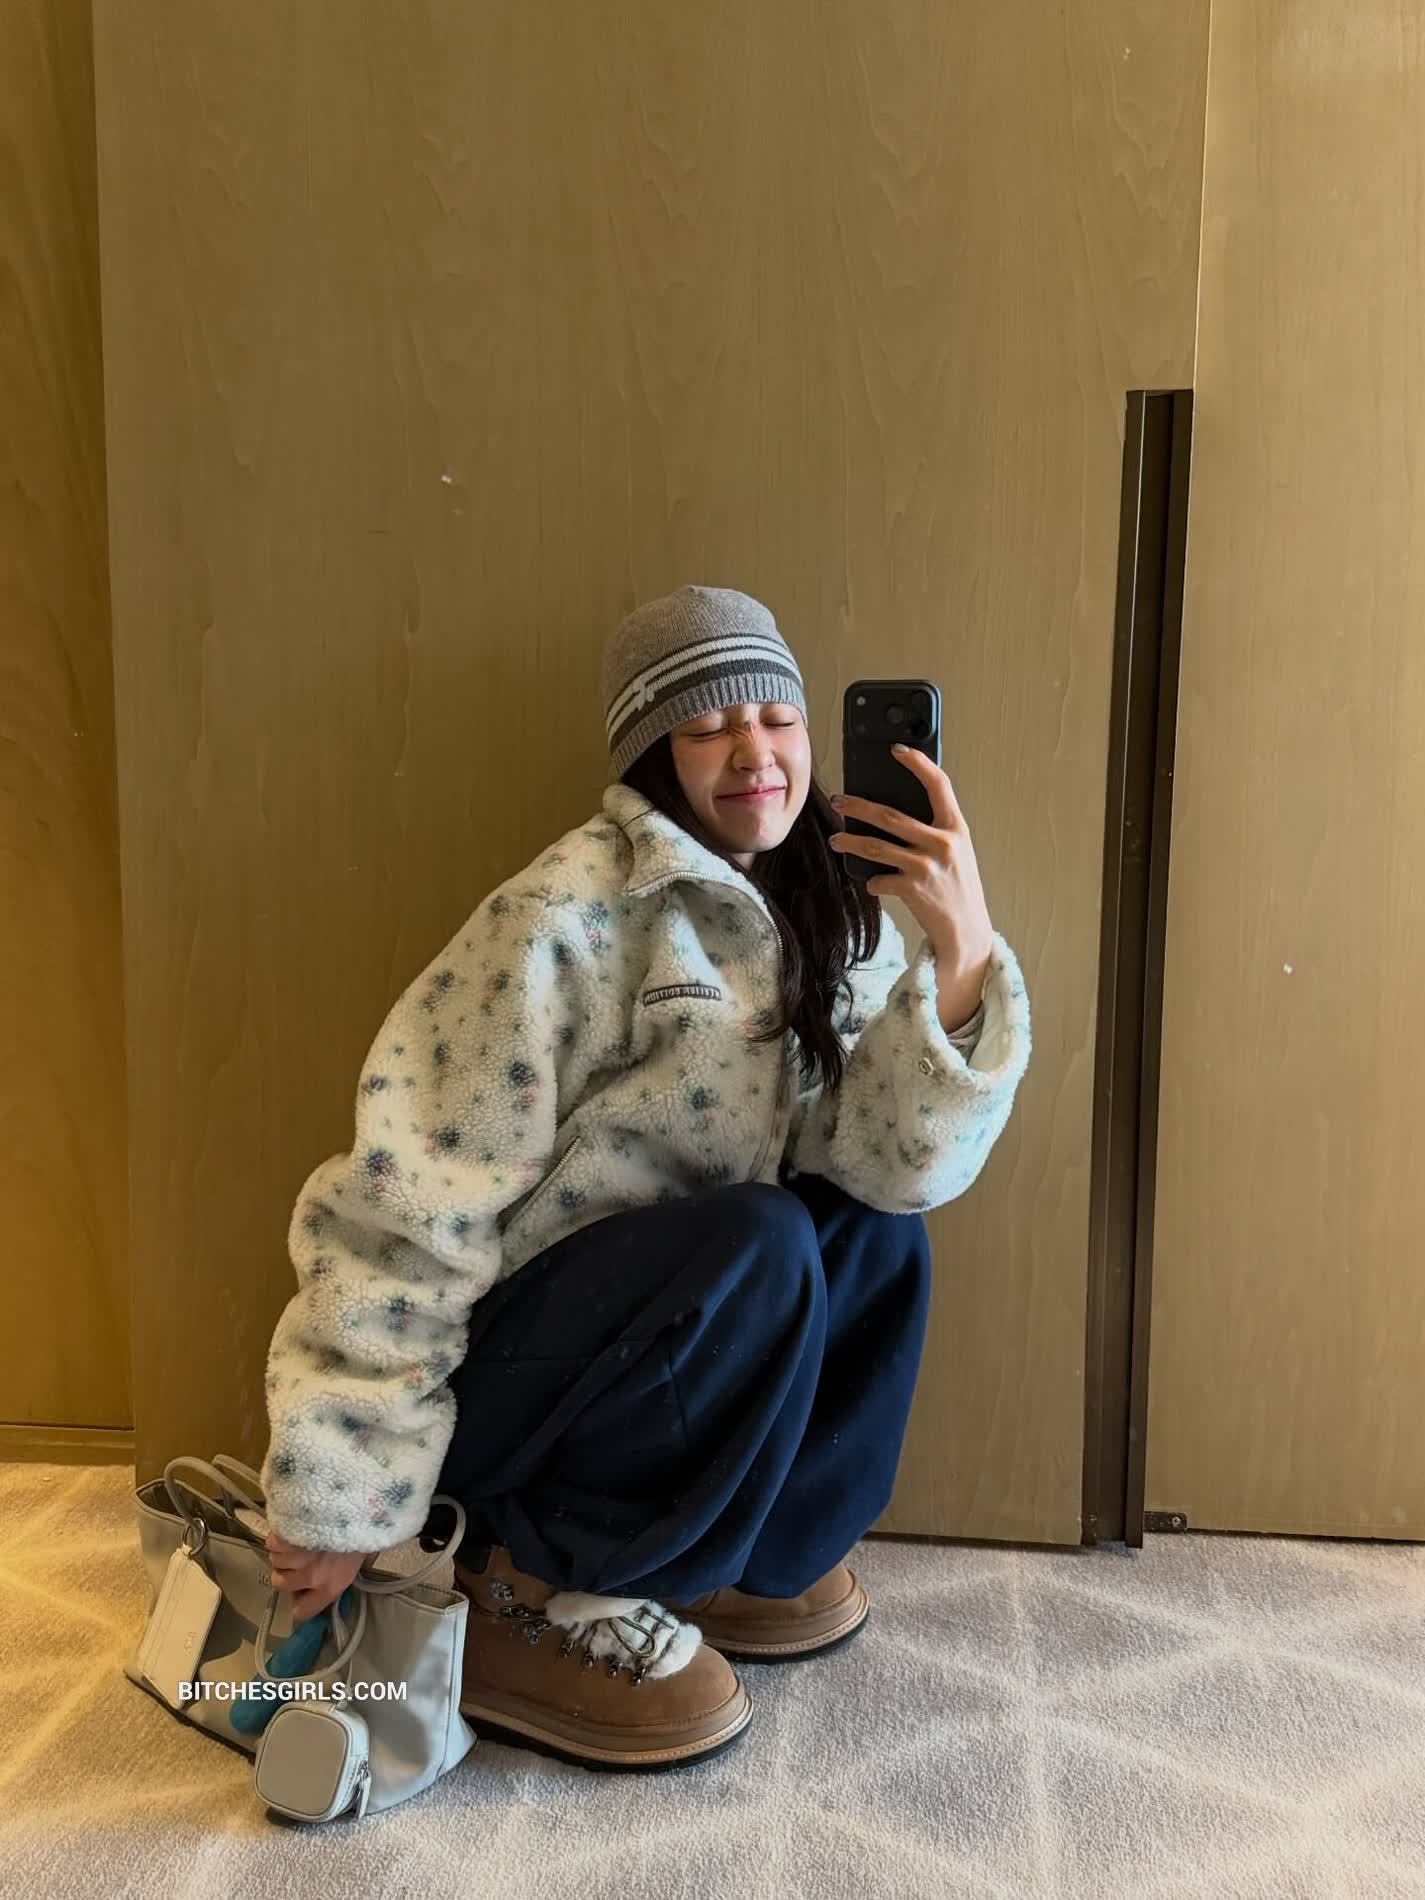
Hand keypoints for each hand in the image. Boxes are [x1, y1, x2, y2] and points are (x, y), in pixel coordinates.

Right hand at [265, 1531, 378, 1624]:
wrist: (355, 1500)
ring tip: (298, 1538)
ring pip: (275, 1561)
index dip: (299, 1601)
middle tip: (298, 1558)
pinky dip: (279, 1535)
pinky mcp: (284, 1537)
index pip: (302, 1612)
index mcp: (332, 1585)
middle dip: (287, 1572)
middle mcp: (311, 1576)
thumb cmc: (365, 1525)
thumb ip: (358, 1567)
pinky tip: (293, 1526)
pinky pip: (271, 1542)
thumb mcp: (369, 1552)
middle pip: (280, 1584)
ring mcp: (295, 1557)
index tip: (302, 1591)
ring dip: (283, 1551)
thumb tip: (354, 1571)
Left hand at [829, 744, 994, 983]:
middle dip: (859, 806)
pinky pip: (879, 880)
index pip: (939, 784)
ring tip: (836, 840)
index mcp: (956, 828)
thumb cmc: (958, 887)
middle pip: (891, 815)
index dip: (918, 763)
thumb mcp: (956, 852)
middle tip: (839, 800)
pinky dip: (872, 881)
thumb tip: (893, 815)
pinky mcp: (913, 889)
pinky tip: (872, 883)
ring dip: (851, 842)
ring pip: (876, 846)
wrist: (967, 930)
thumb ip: (935, 831)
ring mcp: (927, 866)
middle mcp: (943, 843)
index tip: (897, 750)